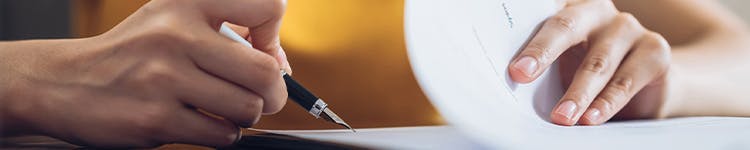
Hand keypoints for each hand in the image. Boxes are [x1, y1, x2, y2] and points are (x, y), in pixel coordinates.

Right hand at [0, 0, 287, 146]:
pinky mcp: (157, 118)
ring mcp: (165, 78)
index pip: (268, 7)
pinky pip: (222, 135)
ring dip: (245, 116)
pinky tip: (201, 123)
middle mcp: (177, 35)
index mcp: (186, 4)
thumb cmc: (133, 54)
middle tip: (264, 98)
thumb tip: (280, 64)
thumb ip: (226, 31)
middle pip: (266, 72)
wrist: (63, 83)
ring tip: (223, 111)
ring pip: (248, 108)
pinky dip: (222, 135)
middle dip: (275, 93)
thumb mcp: (173, 20)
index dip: (276, 37)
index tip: (263, 53)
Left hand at [508, 0, 670, 125]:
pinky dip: (607, 102)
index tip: (510, 63)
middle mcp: (597, 11)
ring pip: (597, 61)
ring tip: (561, 116)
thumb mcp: (561, 67)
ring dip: (577, 92)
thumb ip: (542, 68)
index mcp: (568, 9)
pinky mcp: (654, 50)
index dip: (524, 36)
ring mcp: (628, 28)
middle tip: (521, 75)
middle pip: (566, 26)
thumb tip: (513, 87)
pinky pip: (626, 80)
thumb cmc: (588, 73)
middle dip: (542, 51)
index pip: (541, 15)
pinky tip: (592, 118)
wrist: (646, 86)